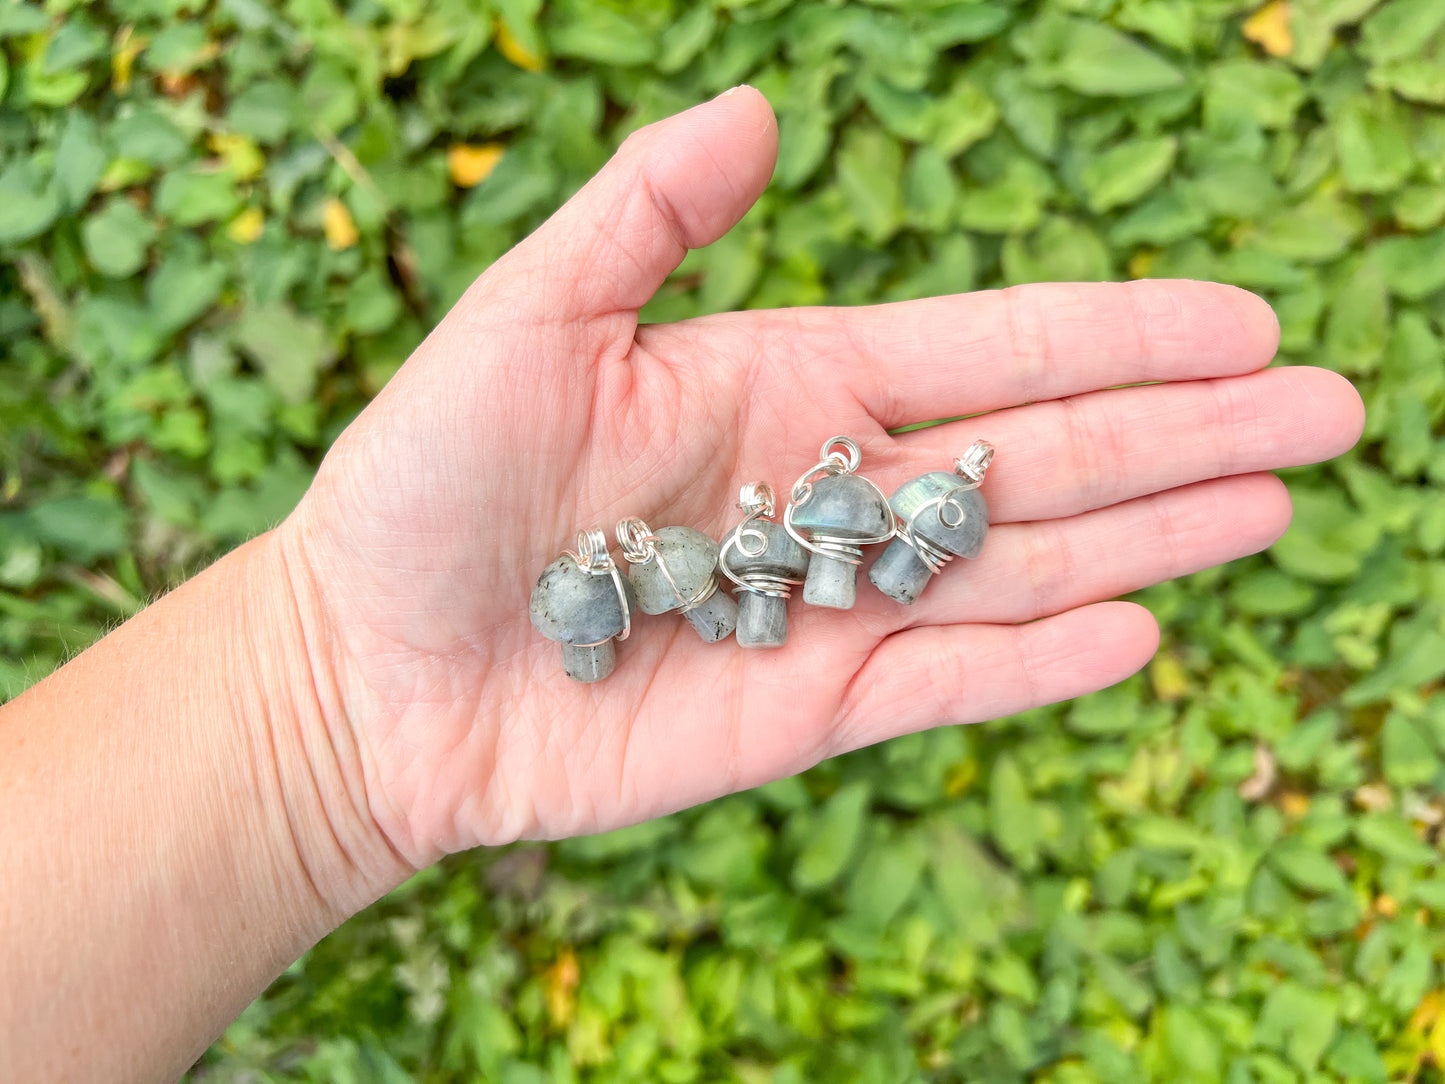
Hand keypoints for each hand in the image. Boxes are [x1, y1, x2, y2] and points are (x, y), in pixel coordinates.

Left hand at [276, 88, 1363, 885]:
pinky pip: (947, 679)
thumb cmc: (422, 485)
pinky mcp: (805, 710)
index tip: (1242, 319)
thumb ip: (642, 218)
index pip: (992, 351)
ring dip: (1155, 531)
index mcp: (786, 382)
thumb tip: (757, 106)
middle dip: (1188, 427)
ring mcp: (828, 607)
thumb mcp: (522, 318)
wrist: (367, 667)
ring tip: (1278, 498)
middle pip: (1045, 453)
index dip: (1119, 332)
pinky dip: (1041, 657)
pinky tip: (1142, 623)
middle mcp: (831, 489)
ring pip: (1023, 562)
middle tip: (1331, 405)